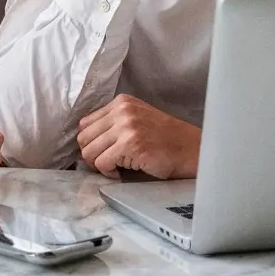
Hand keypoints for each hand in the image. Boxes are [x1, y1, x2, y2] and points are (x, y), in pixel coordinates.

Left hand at [77, 94, 199, 179]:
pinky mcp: (130, 145)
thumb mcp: (137, 119)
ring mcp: (126, 127)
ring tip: (116, 167)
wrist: (191, 150)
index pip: (85, 123)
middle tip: (107, 163)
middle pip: (83, 138)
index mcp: (122, 102)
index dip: (90, 142)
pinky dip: (108, 173)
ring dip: (99, 165)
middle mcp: (122, 111)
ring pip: (89, 152)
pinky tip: (122, 172)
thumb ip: (114, 123)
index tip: (103, 152)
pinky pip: (102, 163)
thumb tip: (86, 141)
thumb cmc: (165, 140)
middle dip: (91, 155)